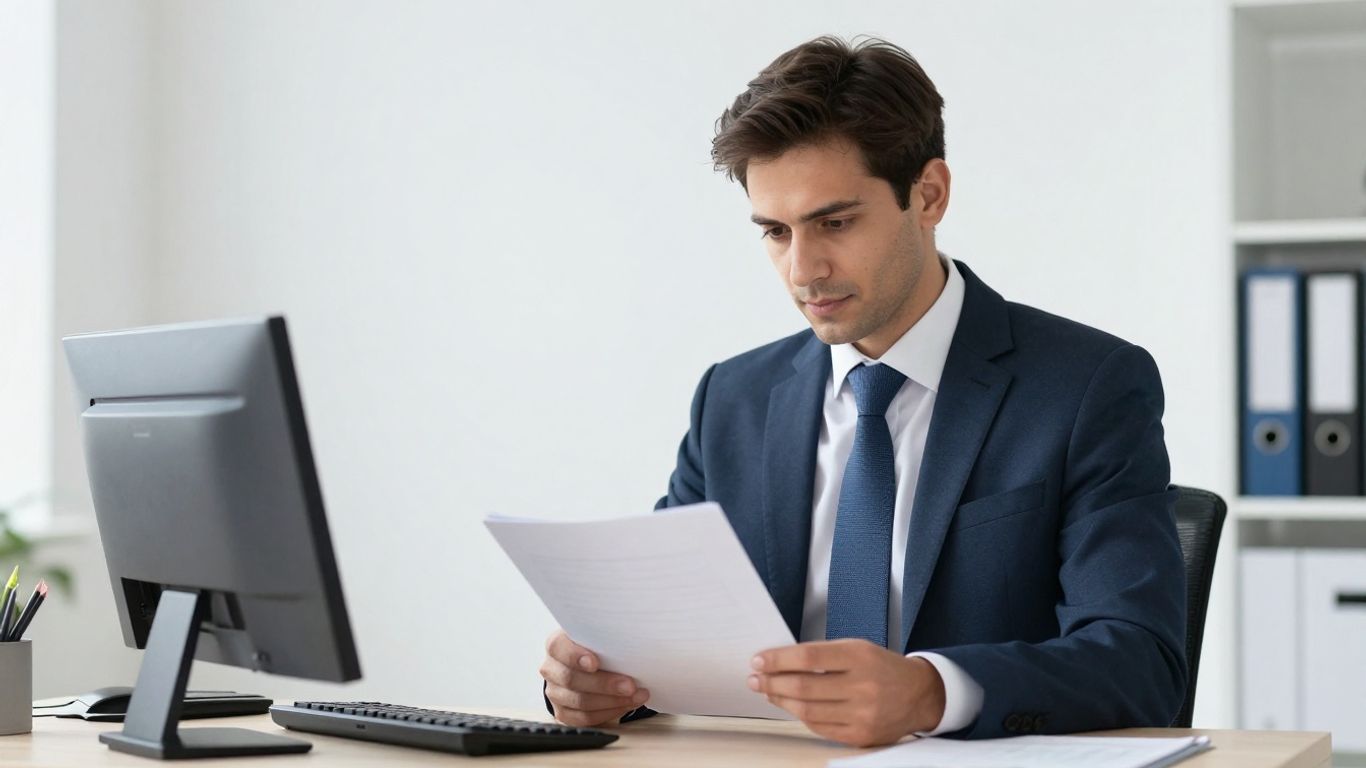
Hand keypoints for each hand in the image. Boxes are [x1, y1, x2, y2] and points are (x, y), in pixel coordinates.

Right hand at [540, 630, 649, 726]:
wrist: (584, 668)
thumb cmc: (595, 649)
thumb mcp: (597, 638)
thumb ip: (606, 639)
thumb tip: (632, 641)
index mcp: (556, 645)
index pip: (558, 647)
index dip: (576, 656)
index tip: (594, 663)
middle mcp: (551, 669)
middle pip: (572, 679)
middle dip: (605, 684)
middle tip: (630, 685)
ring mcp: (555, 693)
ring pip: (580, 701)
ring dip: (612, 701)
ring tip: (635, 696)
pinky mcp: (563, 713)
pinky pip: (584, 718)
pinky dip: (609, 712)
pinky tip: (625, 705)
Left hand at [747, 638, 945, 746]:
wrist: (919, 694)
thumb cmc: (882, 667)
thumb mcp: (857, 648)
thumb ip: (822, 654)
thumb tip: (779, 662)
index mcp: (860, 656)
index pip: (808, 656)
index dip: (778, 659)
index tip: (758, 660)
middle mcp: (863, 686)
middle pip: (804, 686)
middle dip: (772, 682)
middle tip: (754, 678)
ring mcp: (862, 714)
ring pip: (807, 710)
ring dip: (781, 700)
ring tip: (768, 691)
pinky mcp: (861, 736)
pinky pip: (819, 727)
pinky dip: (800, 716)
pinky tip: (791, 706)